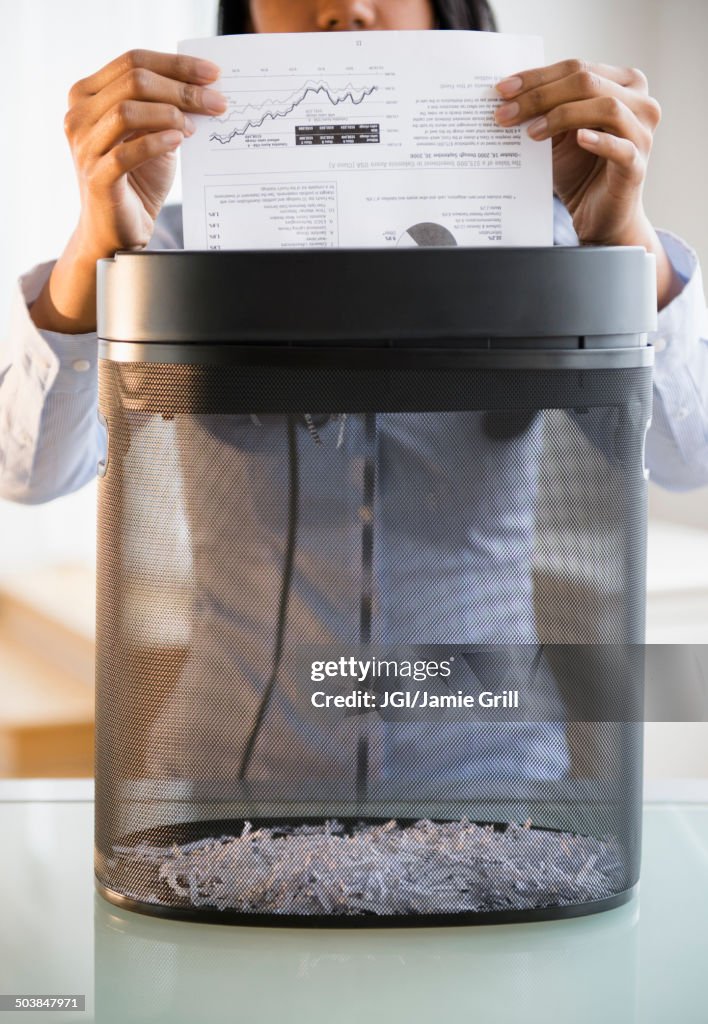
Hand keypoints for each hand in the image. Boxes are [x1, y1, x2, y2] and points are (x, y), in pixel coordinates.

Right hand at [30, 49, 226, 332]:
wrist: (117, 231)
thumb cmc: (136, 181)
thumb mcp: (153, 136)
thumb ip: (167, 110)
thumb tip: (206, 89)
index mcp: (88, 95)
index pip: (133, 61)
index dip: (176, 64)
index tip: (213, 73)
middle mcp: (78, 115)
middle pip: (133, 80)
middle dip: (182, 88)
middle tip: (217, 102)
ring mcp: (83, 146)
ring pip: (127, 110)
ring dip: (170, 114)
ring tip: (195, 127)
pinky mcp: (96, 177)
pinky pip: (127, 152)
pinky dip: (157, 142)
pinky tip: (180, 140)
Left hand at [493, 59, 681, 308]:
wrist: (597, 215)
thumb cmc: (579, 170)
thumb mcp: (558, 134)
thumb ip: (544, 110)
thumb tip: (506, 96)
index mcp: (622, 84)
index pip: (576, 67)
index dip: (537, 77)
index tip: (501, 90)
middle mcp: (639, 101)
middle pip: (587, 81)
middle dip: (541, 96)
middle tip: (506, 114)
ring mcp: (642, 132)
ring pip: (606, 107)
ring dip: (562, 115)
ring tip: (530, 132)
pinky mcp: (637, 165)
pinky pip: (621, 148)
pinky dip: (599, 141)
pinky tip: (578, 139)